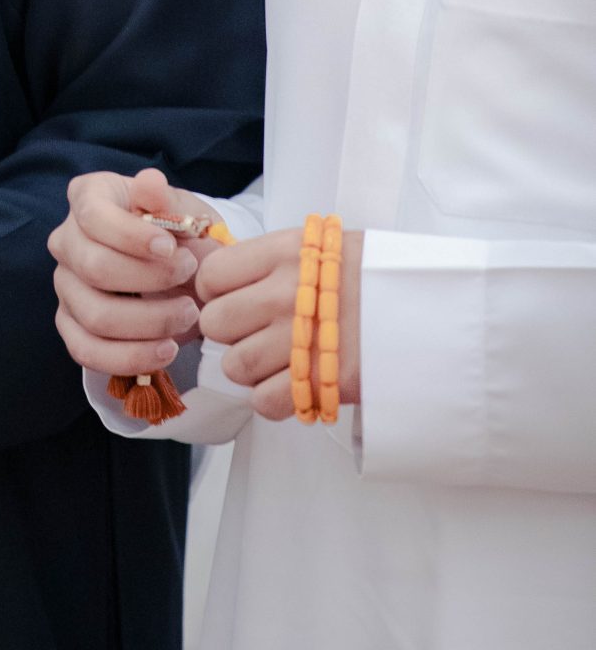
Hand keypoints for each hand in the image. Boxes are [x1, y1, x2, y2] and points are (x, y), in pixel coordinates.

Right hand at [48, 166, 219, 376]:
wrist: (181, 267)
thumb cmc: (176, 231)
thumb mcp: (181, 207)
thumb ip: (165, 200)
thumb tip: (151, 183)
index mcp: (88, 198)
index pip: (94, 216)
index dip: (131, 236)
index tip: (170, 247)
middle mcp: (67, 240)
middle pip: (94, 268)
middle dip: (150, 280)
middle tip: (190, 278)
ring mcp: (65, 285)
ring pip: (95, 316)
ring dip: (149, 323)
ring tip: (188, 315)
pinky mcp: (71, 325)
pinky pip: (88, 351)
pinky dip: (130, 357)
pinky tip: (165, 350)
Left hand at [197, 224, 362, 420]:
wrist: (437, 309)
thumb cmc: (379, 274)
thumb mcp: (325, 247)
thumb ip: (275, 262)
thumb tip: (228, 281)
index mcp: (287, 252)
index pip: (212, 276)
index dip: (216, 292)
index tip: (233, 298)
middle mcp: (287, 293)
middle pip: (216, 323)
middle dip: (229, 333)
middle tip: (255, 333)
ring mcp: (303, 340)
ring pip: (236, 366)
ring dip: (250, 369)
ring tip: (277, 360)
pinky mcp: (322, 382)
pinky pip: (264, 401)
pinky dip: (273, 399)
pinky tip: (293, 384)